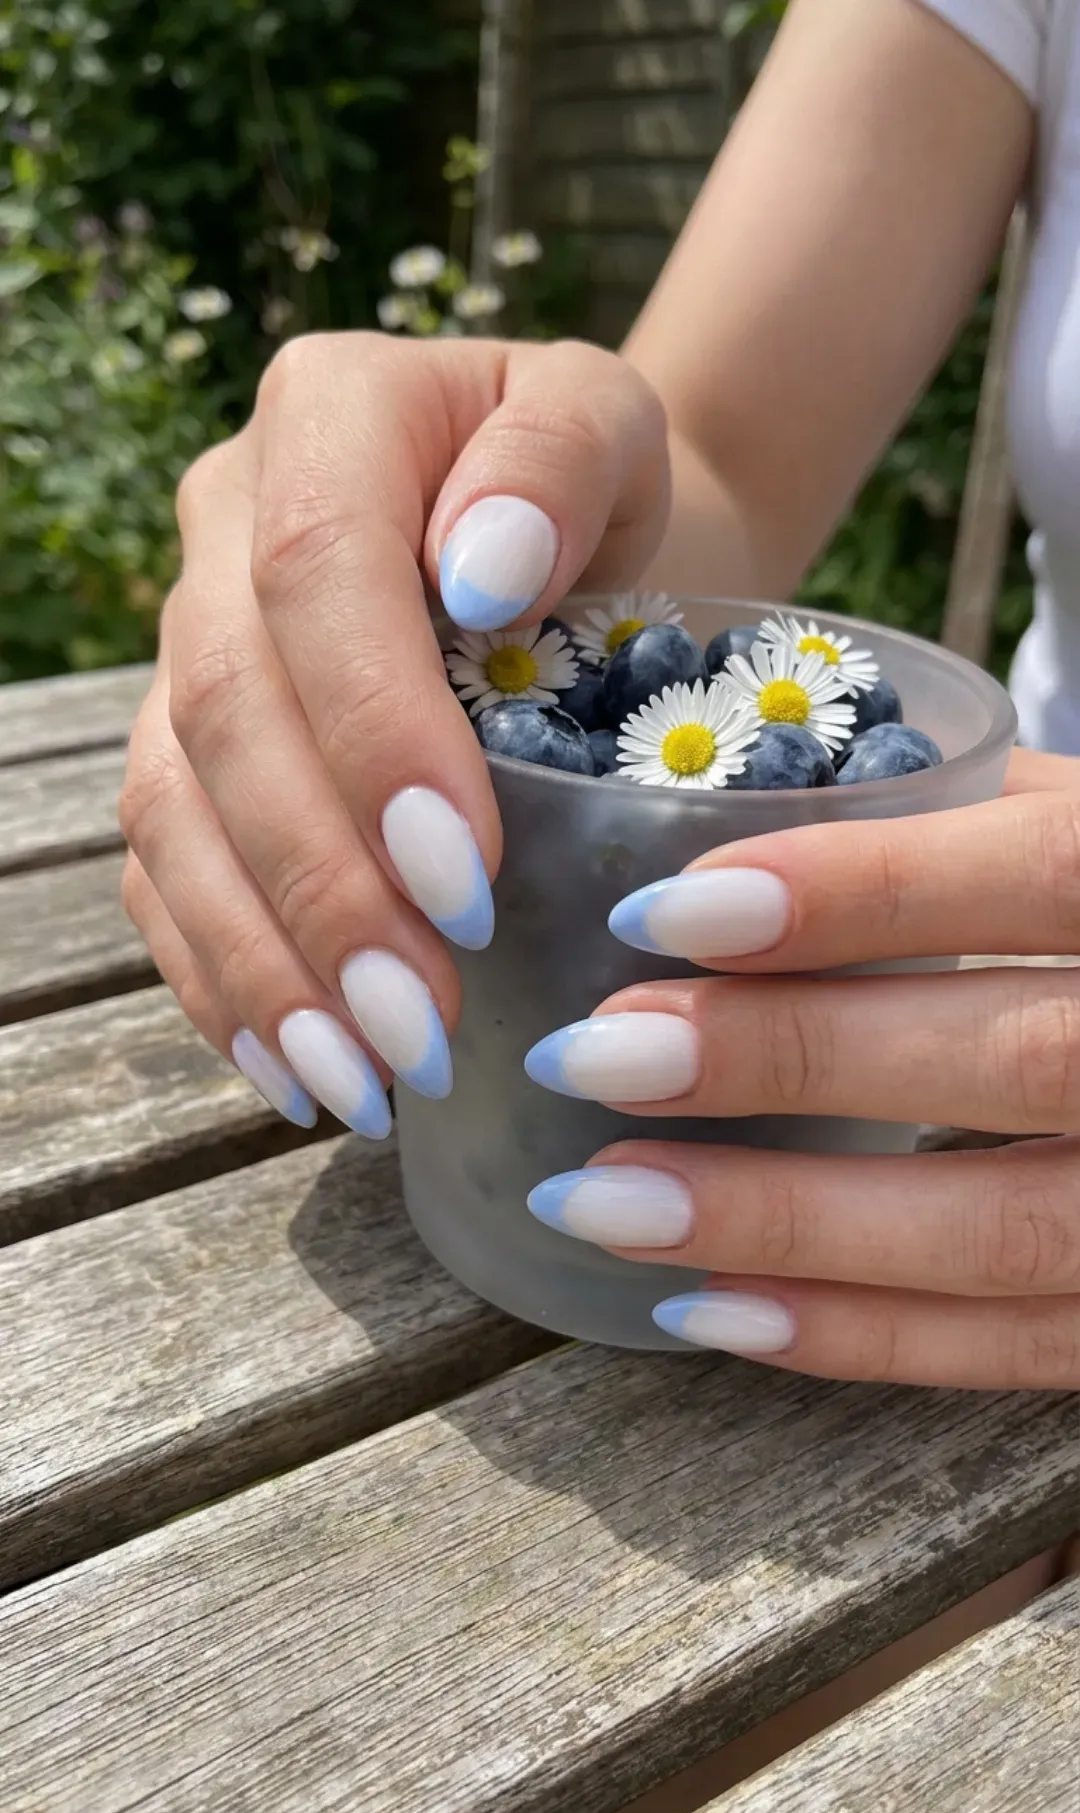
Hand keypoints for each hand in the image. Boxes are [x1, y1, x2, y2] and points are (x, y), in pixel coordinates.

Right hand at [119, 333, 667, 1129]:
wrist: (573, 537)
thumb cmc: (607, 497)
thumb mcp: (617, 429)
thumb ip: (561, 458)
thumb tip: (481, 570)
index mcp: (326, 417)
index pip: (317, 576)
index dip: (373, 738)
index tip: (467, 883)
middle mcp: (223, 526)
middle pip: (229, 714)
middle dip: (322, 887)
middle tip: (418, 1026)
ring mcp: (190, 642)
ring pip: (175, 809)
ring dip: (263, 961)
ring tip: (357, 1082)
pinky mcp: (187, 747)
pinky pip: (164, 868)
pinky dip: (220, 976)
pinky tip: (291, 1070)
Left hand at [524, 778, 1079, 1389]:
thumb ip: (973, 817)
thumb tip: (736, 815)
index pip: (1049, 874)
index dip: (865, 893)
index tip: (667, 906)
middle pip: (1014, 1059)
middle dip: (791, 1058)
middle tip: (598, 1053)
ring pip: (1005, 1229)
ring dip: (790, 1223)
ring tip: (605, 1200)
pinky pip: (1018, 1348)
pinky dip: (858, 1337)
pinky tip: (708, 1311)